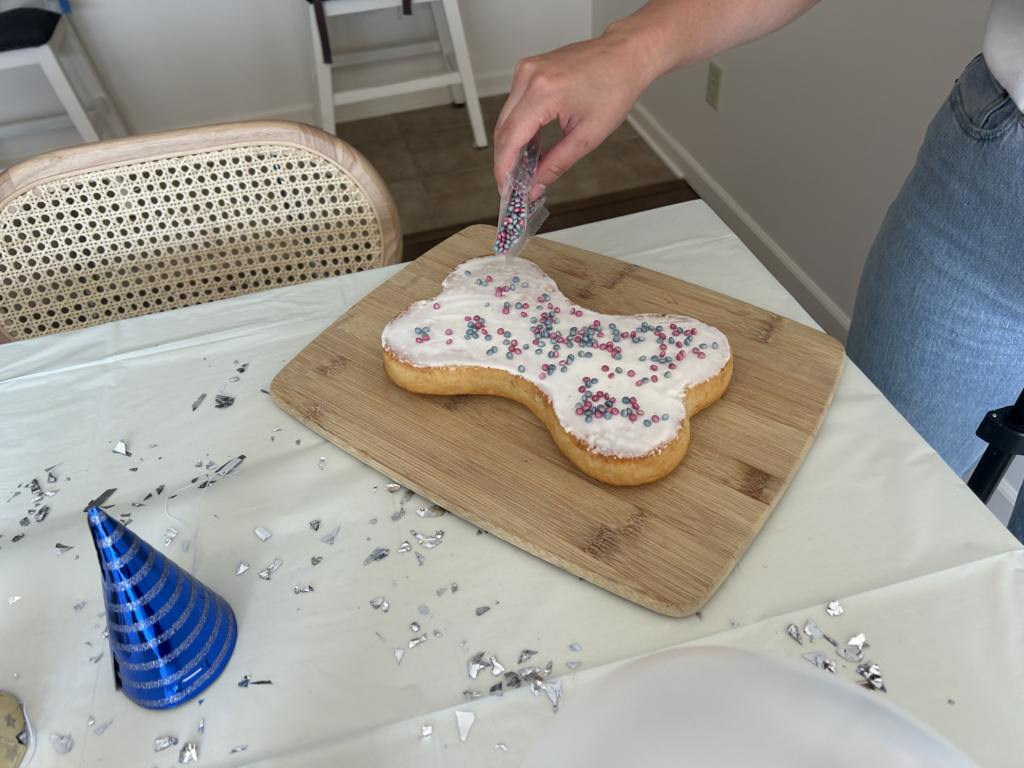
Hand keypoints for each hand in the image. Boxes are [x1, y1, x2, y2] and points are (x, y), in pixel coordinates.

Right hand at [493, 31, 656, 199]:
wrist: (625, 56)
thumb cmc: (615, 87)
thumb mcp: (588, 135)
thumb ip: (557, 164)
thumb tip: (536, 184)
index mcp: (543, 92)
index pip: (509, 138)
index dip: (503, 168)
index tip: (506, 188)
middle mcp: (529, 76)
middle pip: (502, 129)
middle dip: (506, 161)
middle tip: (516, 184)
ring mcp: (527, 70)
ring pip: (506, 118)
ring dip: (512, 145)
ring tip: (526, 168)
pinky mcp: (529, 70)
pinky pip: (515, 105)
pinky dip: (520, 127)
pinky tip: (532, 145)